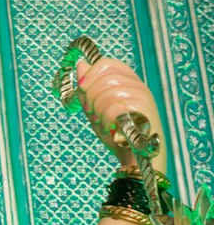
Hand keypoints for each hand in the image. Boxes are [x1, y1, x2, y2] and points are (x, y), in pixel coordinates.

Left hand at [75, 55, 166, 175]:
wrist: (135, 160)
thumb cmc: (117, 134)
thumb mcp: (98, 109)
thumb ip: (89, 88)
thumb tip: (81, 64)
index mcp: (129, 82)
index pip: (107, 64)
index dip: (90, 73)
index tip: (81, 88)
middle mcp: (138, 86)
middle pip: (104, 77)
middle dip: (90, 97)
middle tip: (94, 114)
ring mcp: (142, 97)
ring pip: (106, 92)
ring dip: (98, 111)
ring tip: (105, 124)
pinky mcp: (143, 111)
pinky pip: (113, 107)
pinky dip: (106, 120)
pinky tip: (112, 130)